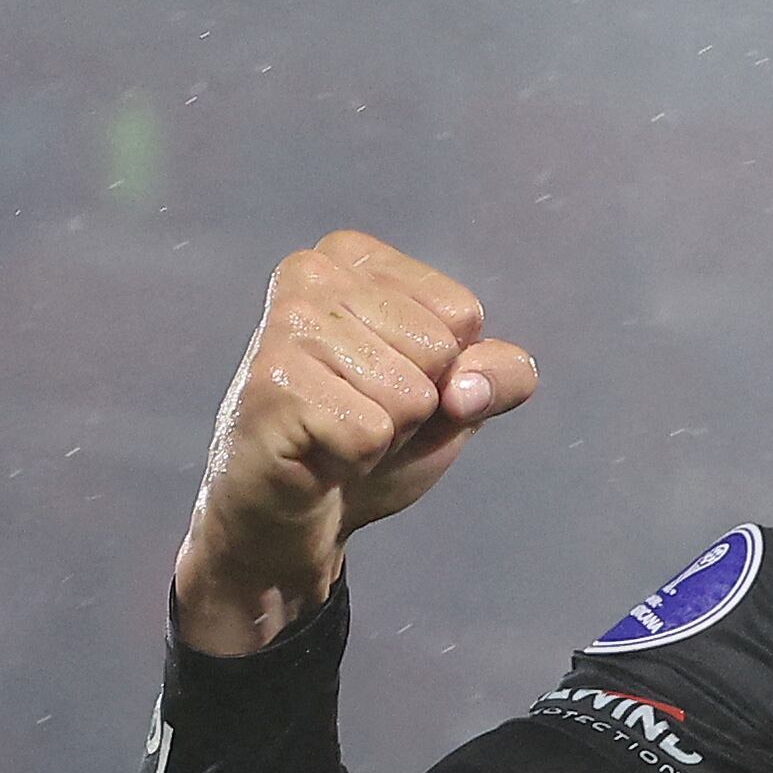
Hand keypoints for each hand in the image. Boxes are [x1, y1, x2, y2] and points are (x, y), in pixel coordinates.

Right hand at [173, 231, 539, 653]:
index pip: (462, 314)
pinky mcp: (272, 384)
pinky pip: (372, 433)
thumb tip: (469, 388)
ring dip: (384, 435)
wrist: (292, 515)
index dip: (442, 372)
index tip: (386, 386)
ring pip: (409, 394)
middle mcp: (313, 272)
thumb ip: (500, 375)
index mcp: (354, 257)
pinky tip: (316, 453)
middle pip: (437, 350)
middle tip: (355, 415)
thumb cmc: (365, 441)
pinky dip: (356, 460)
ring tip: (335, 433)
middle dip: (413, 406)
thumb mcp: (455, 400)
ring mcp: (287, 324)